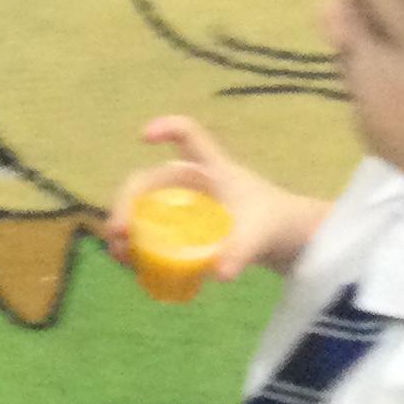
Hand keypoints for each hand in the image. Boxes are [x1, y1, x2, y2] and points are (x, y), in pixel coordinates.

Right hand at [105, 117, 316, 279]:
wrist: (285, 242)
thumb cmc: (273, 222)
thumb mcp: (260, 235)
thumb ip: (242, 251)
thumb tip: (219, 274)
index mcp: (212, 168)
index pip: (190, 135)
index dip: (167, 128)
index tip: (144, 137)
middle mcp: (189, 183)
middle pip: (147, 180)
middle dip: (125, 201)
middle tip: (118, 231)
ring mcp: (182, 206)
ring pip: (142, 207)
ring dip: (124, 225)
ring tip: (118, 251)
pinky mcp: (181, 229)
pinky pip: (151, 230)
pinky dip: (137, 244)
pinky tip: (131, 264)